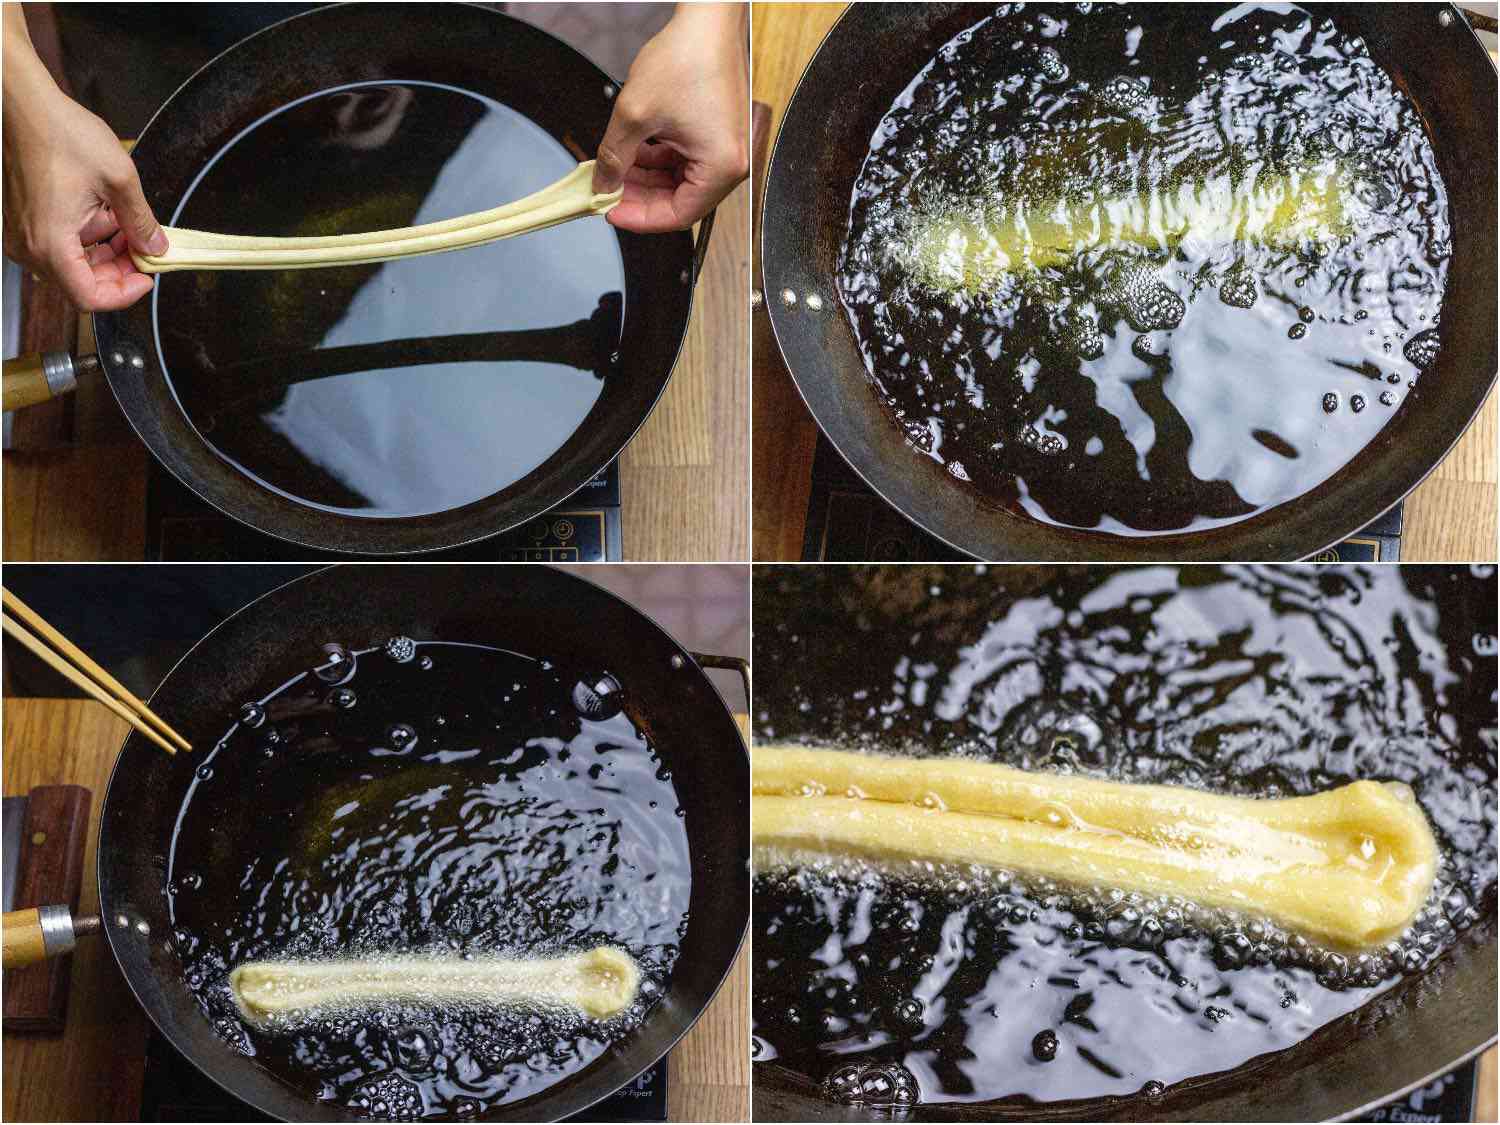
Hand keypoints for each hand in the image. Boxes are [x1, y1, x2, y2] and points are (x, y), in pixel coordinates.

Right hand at [2, 7, 166, 310]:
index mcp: (49, 242)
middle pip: (81, 284)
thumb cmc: (62, 134)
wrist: (24, 105)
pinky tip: (105, 213)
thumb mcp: (119, 179)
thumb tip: (157, 248)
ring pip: (73, 264)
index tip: (147, 276)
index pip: (88, 298)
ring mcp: (23, 234)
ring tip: (127, 223)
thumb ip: (141, 221)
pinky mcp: (24, 222)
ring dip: (105, 252)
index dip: (124, 294)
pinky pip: (59, 243)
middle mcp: (29, 245)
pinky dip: (87, 236)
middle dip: (119, 271)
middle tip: (145, 250)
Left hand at [593, 3, 747, 232]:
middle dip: (639, 196)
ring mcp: (726, 148)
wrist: (707, 20)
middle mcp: (731, 162)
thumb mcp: (635, 114)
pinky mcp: (717, 134)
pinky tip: (632, 152)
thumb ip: (613, 157)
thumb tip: (602, 184)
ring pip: (679, 181)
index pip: (678, 215)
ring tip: (614, 169)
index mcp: (722, 166)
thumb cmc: (688, 57)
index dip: (639, 217)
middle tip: (607, 191)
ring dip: (646, 178)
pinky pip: (685, 160)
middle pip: (679, 200)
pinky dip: (658, 159)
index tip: (611, 211)